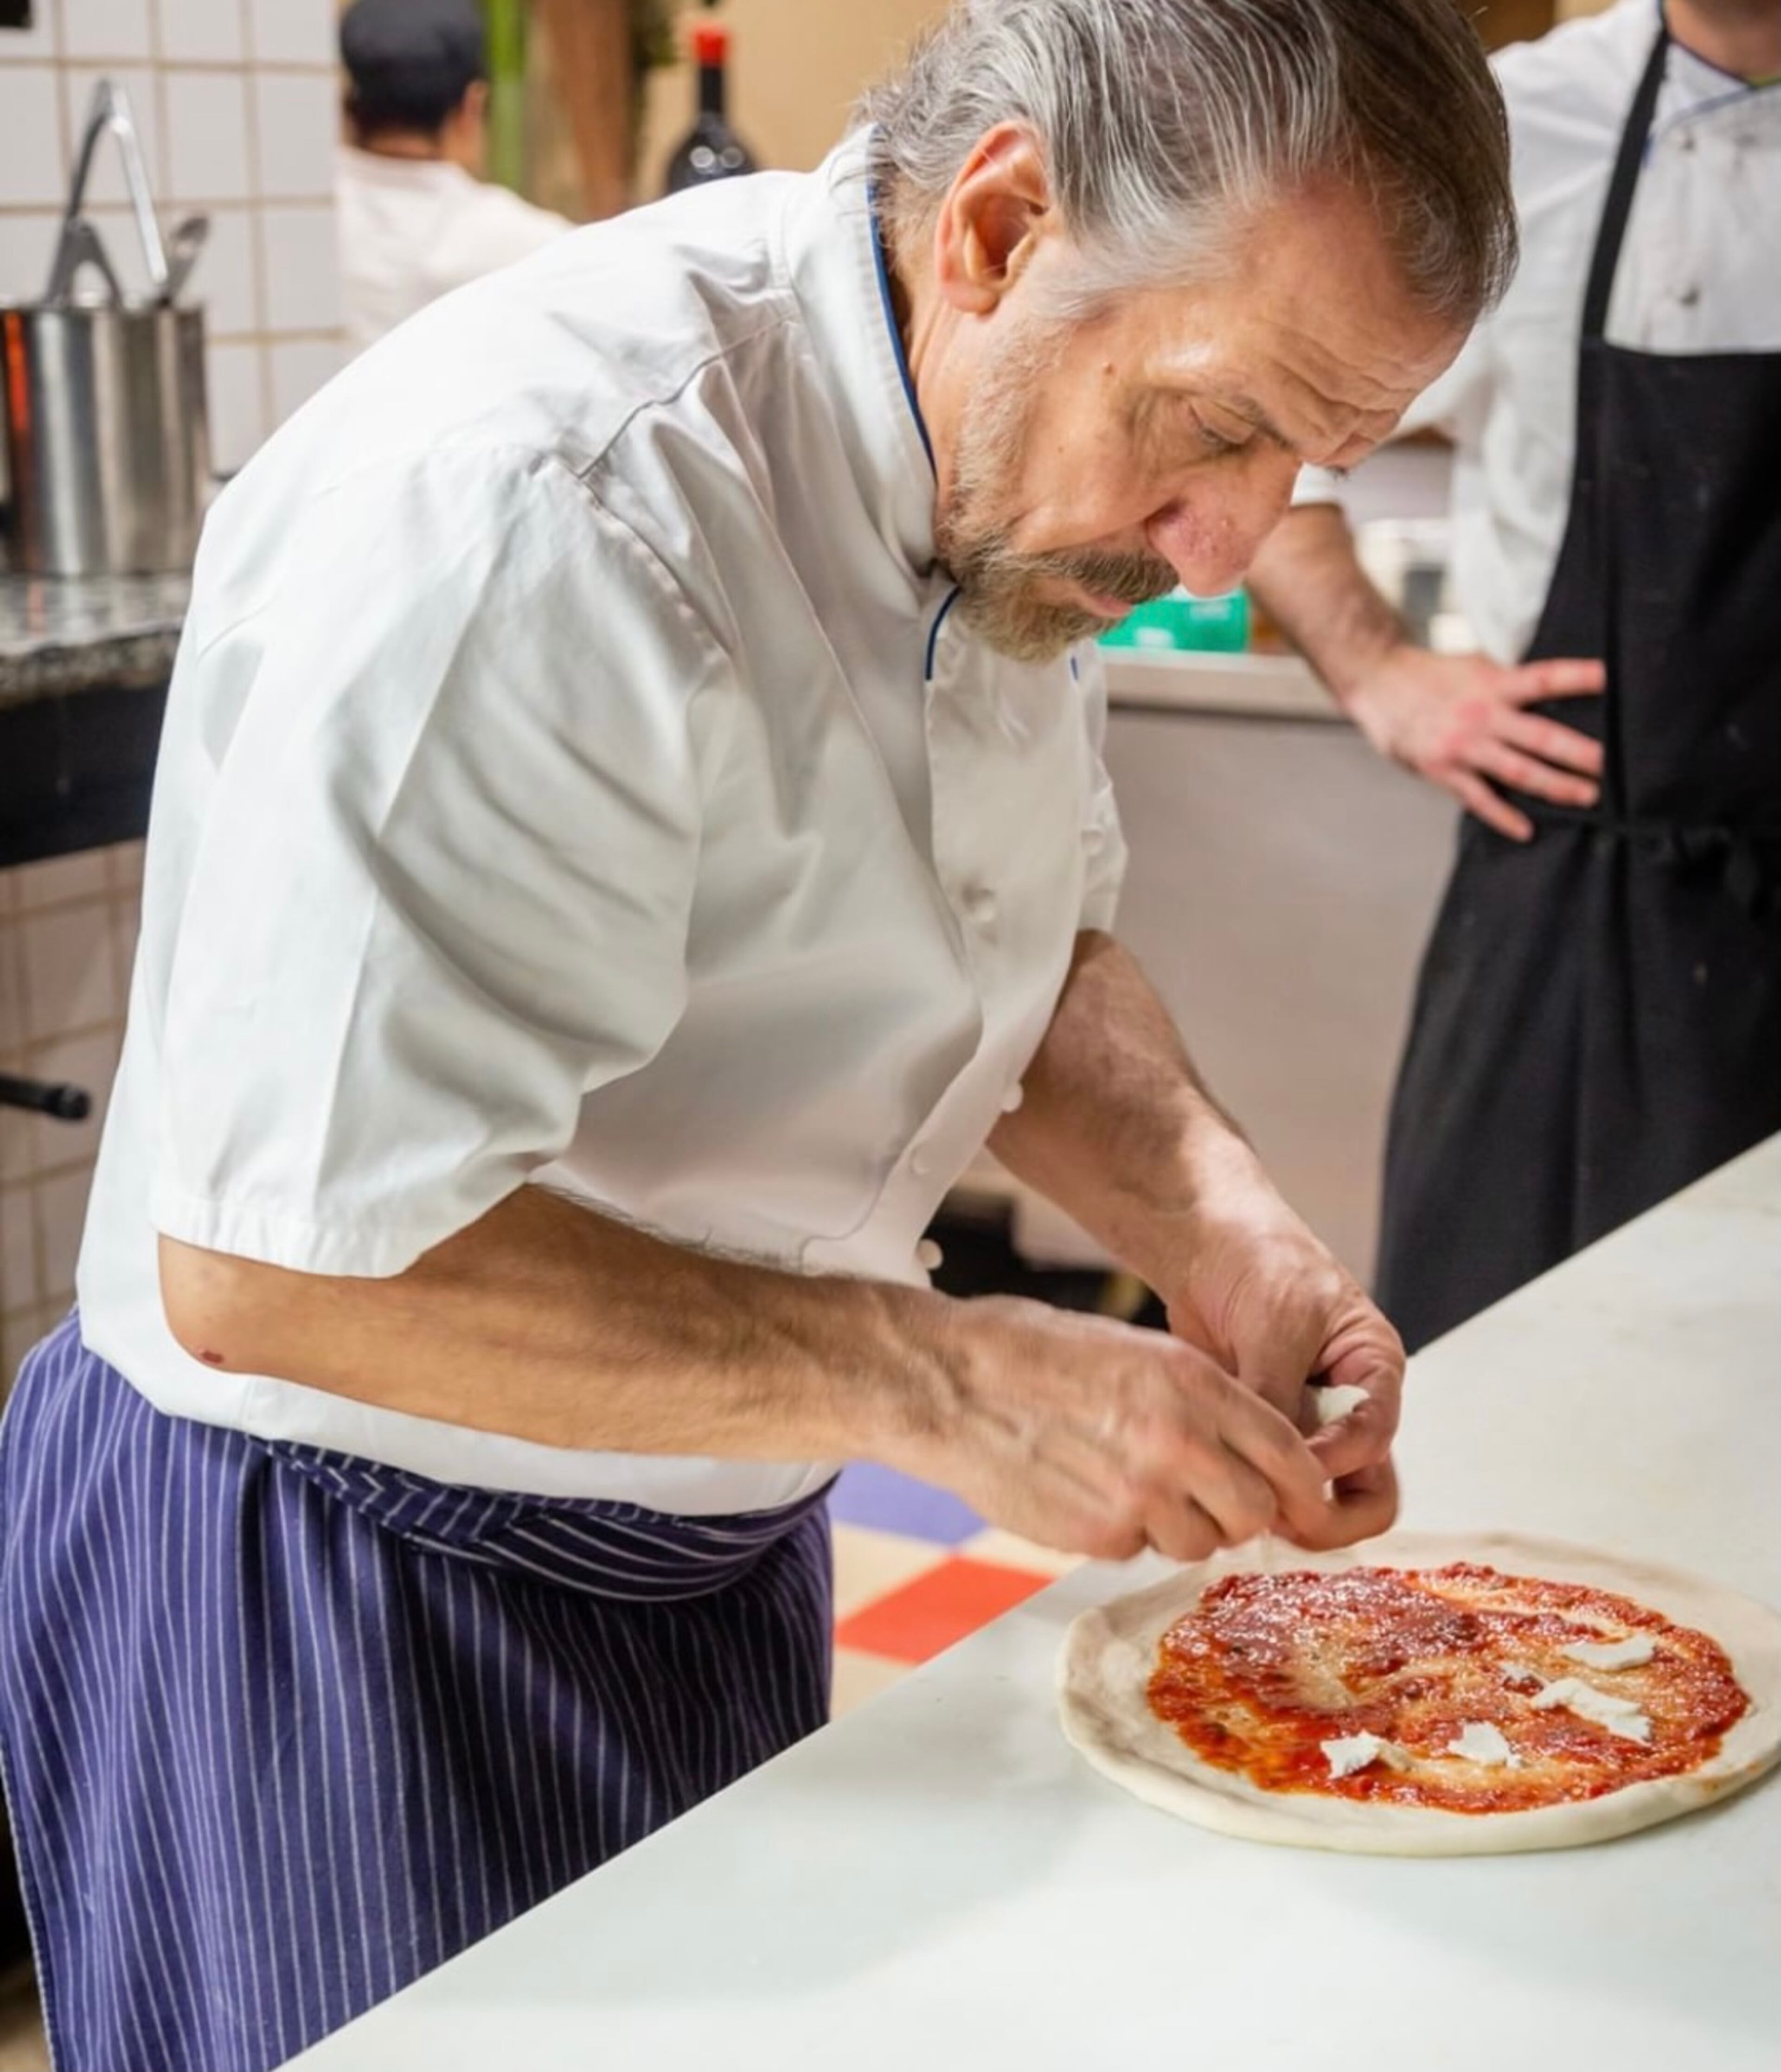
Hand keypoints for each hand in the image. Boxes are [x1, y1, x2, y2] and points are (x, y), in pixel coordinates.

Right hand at [899, 1295, 1357, 1563]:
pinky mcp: (1098, 1536)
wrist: (948, 1383)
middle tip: (1207, 1498)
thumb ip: (1199, 1400)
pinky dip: (1124, 1533)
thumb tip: (1247, 1451)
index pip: (1290, 1454)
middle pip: (1255, 1513)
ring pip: (1201, 1543)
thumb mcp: (1135, 1348)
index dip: (1305, 1487)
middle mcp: (1177, 1440)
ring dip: (1182, 1527)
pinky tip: (1086, 1493)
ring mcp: (1139, 1495)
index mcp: (1193, 1382)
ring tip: (1132, 1487)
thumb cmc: (1033, 1352)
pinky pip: (1139, 1551)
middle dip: (1241, 1513)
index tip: (1305, 1502)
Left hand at [1155, 1161, 1404, 1546]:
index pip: (1375, 1437)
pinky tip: (1216, 1485)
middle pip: (1369, 1489)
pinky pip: (1273, 1479)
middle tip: (1272, 1517)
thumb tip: (1273, 1467)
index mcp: (1374, 1368)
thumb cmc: (1257, 1260)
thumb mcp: (1275, 1325)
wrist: (1207, 1242)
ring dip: (1287, 1509)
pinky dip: (1252, 1491)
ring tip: (1239, 1504)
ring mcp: (1310, 1424)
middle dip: (1327, 1514)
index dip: (1333, 1463)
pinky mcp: (1267, 1431)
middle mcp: (1351, 1406)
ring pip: (1322, 1496)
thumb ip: (1278, 1396)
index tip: (1287, 1468)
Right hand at [1347, 643, 1604, 841]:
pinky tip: (1526, 830)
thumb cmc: (1430, 675)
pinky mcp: (1443, 770)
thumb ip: (1508, 682)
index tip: (1610, 678)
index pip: (1544, 678)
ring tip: (1587, 795)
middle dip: (1580, 753)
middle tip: (1611, 764)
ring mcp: (1463, 746)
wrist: (1378, 685)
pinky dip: (1503, 817)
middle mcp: (1482, 715)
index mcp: (1493, 684)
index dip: (1577, 677)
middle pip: (1541, 736)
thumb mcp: (1474, 666)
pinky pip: (1480, 799)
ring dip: (1556, 786)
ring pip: (1519, 772)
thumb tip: (1547, 691)